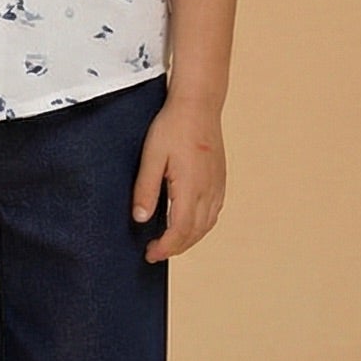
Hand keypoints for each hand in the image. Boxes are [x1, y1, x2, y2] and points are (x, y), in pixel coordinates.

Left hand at [132, 100, 226, 261]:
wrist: (198, 106)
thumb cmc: (172, 128)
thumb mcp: (151, 156)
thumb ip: (146, 189)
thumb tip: (140, 218)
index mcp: (191, 187)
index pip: (181, 230)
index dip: (166, 247)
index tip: (150, 254)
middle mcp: (209, 190)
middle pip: (195, 232)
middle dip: (175, 247)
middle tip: (154, 253)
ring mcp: (217, 186)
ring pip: (207, 224)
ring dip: (189, 239)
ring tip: (168, 243)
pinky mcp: (220, 180)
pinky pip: (213, 212)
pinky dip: (200, 226)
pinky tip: (187, 225)